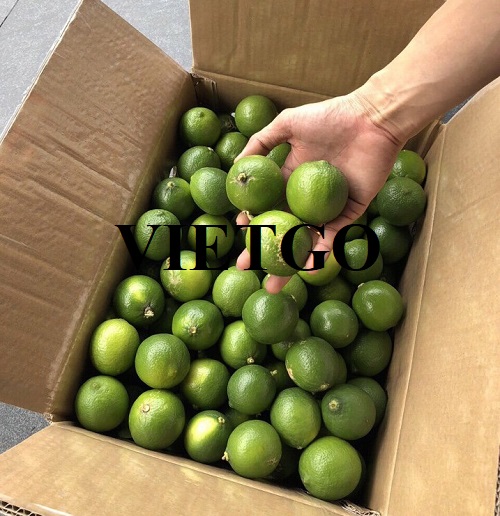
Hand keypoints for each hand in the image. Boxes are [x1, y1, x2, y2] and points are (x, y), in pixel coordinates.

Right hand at [235, 92, 403, 292]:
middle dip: (263, 250)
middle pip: (281, 229)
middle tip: (245, 267)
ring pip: (305, 240)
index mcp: (290, 180)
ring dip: (289, 262)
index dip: (252, 220)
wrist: (371, 119)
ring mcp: (328, 208)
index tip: (239, 231)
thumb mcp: (288, 124)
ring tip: (274, 282)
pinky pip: (333, 236)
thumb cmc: (330, 118)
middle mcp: (306, 198)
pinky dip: (320, 251)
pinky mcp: (350, 213)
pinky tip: (305, 265)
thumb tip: (236, 166)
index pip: (266, 205)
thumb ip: (261, 142)